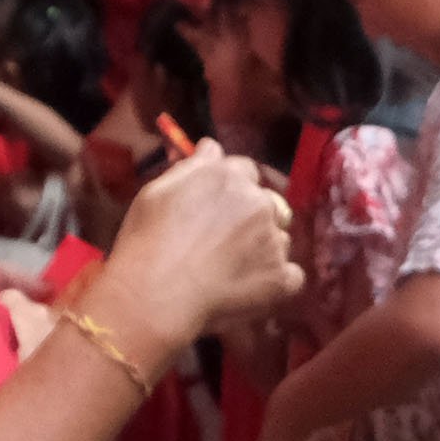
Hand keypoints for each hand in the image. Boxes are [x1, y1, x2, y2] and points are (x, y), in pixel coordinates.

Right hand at [98, 142, 299, 347]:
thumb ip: (192, 166)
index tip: (218, 207)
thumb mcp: (158, 191)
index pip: (246, 170)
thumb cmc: (147, 240)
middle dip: (251, 216)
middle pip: (268, 202)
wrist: (156, 293)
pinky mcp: (281, 277)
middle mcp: (258, 203)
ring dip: (264, 247)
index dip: (233, 188)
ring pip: (280, 237)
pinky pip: (292, 275)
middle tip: (222, 242)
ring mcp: (273, 241)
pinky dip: (277, 281)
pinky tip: (251, 289)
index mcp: (229, 177)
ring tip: (231, 269)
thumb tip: (212, 146)